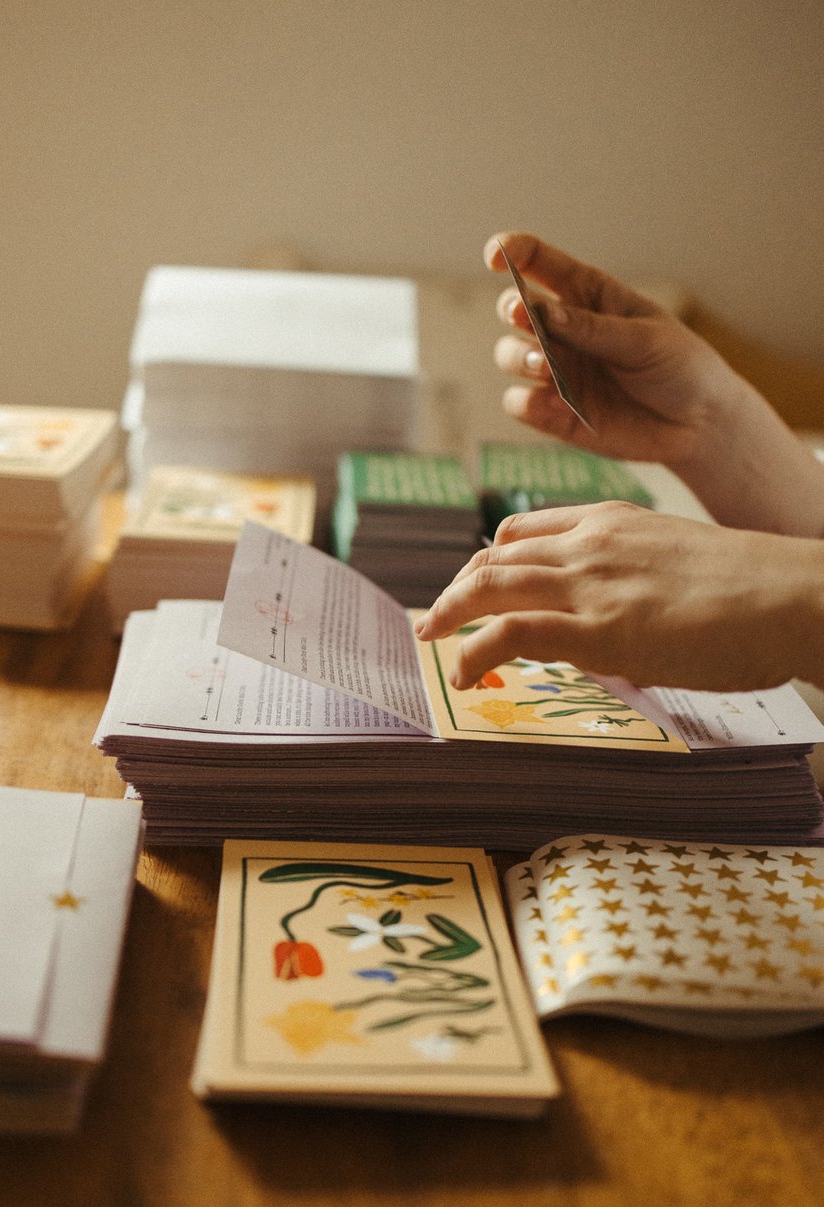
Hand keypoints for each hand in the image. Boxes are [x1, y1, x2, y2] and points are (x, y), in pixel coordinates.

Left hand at [414, 501, 823, 691]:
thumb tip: (618, 617)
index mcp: (610, 520)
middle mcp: (588, 543)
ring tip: (432, 638)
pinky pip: (511, 632)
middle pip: (494, 556)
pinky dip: (475, 651)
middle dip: (457, 588)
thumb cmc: (751, 589)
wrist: (788, 595)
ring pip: (489, 584)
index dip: (490, 560)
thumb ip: (634, 578)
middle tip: (438, 618)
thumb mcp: (677, 562)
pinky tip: (464, 672)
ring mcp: (588, 583)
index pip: (525, 531)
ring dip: (450, 613)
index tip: (476, 586)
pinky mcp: (595, 629)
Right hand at [485, 232, 823, 537]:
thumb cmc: (679, 367)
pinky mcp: (555, 413)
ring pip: (510, 355)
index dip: (511, 252)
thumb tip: (544, 312)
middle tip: (525, 315)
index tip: (496, 257)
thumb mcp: (645, 338)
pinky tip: (553, 405)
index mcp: (587, 296)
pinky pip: (520, 405)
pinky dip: (528, 403)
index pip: (539, 263)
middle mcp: (564, 331)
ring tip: (545, 367)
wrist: (698, 425)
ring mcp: (557, 373)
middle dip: (513, 309)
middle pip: (515, 310)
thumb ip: (593, 328)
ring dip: (519, 356)